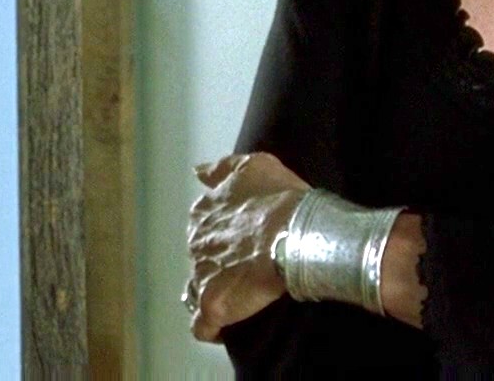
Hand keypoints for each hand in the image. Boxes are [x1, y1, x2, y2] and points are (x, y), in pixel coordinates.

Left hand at [184, 152, 310, 342]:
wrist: (296, 236)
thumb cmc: (281, 199)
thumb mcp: (254, 166)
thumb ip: (222, 169)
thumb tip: (198, 171)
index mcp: (204, 212)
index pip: (204, 224)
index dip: (223, 234)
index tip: (243, 239)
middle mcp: (196, 242)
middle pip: (201, 256)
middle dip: (218, 262)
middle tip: (247, 267)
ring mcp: (201, 274)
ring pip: (197, 288)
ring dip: (214, 291)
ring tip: (238, 297)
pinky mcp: (212, 305)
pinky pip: (202, 325)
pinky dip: (212, 327)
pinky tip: (226, 327)